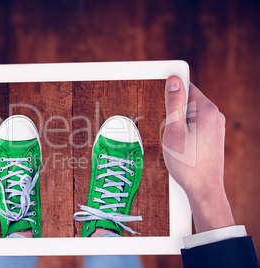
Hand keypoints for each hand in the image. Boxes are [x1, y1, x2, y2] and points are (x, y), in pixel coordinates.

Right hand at [163, 76, 233, 232]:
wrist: (203, 189)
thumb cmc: (187, 163)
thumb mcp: (174, 131)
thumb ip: (174, 103)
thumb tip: (174, 79)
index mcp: (207, 110)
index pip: (187, 86)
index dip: (171, 93)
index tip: (163, 104)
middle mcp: (215, 116)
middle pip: (187, 103)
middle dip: (173, 114)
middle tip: (169, 132)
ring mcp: (215, 127)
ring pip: (189, 116)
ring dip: (177, 125)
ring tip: (176, 144)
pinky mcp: (213, 137)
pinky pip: (194, 127)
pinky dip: (184, 134)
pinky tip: (182, 149)